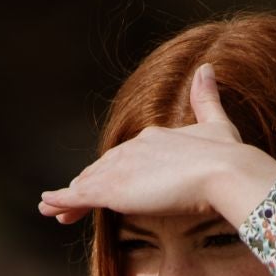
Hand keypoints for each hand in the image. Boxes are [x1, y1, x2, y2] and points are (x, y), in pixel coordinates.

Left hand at [38, 62, 275, 231]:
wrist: (223, 171)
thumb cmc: (227, 155)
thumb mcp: (217, 124)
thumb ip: (207, 99)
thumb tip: (206, 68)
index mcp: (152, 138)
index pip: (124, 159)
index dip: (109, 173)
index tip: (101, 184)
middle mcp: (133, 149)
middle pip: (101, 170)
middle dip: (85, 185)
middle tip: (68, 199)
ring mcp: (122, 168)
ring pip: (87, 183)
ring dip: (68, 196)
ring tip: (50, 208)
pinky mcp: (115, 188)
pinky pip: (82, 195)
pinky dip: (63, 200)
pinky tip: (48, 207)